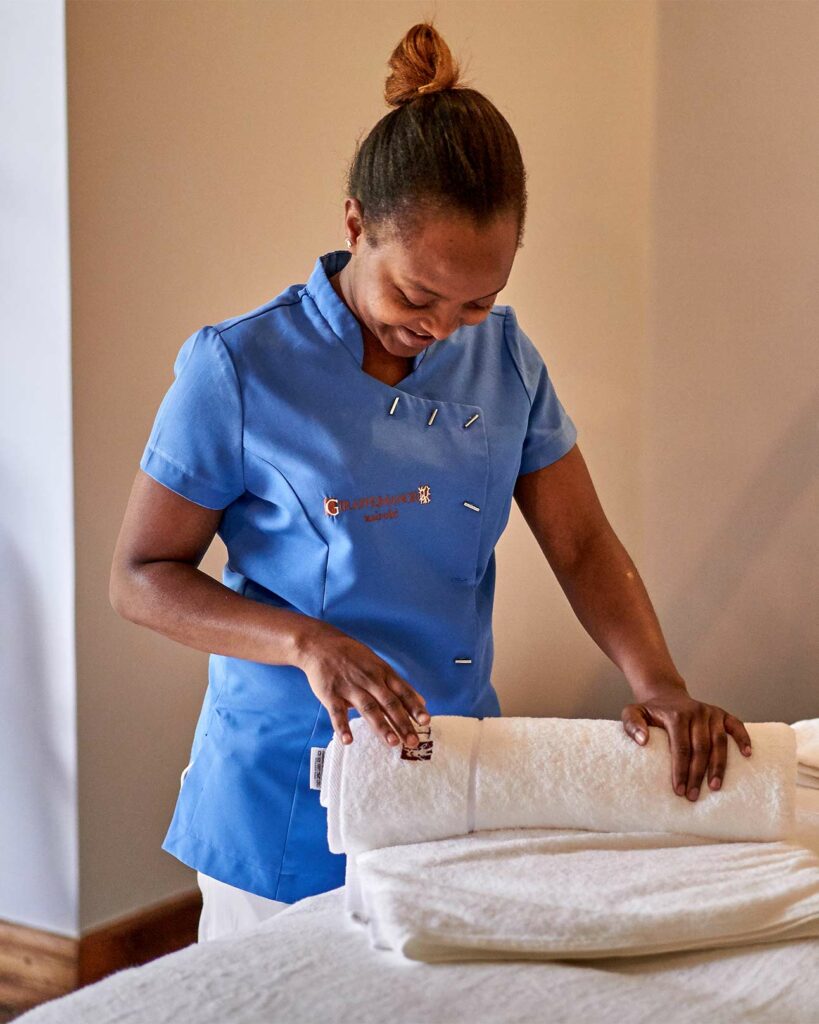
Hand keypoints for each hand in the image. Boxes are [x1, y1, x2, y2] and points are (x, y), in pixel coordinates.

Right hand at [294, 622, 429, 748]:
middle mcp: (369, 680)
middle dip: (402, 722)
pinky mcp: (331, 694)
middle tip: (413, 741)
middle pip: (389, 703)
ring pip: (368, 708)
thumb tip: (421, 701)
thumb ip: (398, 685)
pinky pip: (337, 712)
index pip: (403, 691)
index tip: (426, 721)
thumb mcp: (379, 665)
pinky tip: (348, 740)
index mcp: (382, 673)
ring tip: (392, 742)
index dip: (415, 707)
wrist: (321, 645)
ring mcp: (350, 687)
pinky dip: (342, 726)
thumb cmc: (353, 656)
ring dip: (381, 726)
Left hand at [621, 682, 752, 799]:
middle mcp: (696, 712)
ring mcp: (711, 712)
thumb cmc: (650, 711)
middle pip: (700, 748)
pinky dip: (743, 738)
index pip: (680, 746)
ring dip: (719, 766)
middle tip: (694, 796)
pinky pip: (736, 725)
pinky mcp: (722, 713)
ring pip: (719, 742)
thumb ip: (632, 724)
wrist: (665, 694)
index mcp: (675, 714)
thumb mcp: (632, 712)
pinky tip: (747, 754)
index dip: (680, 770)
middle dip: (698, 774)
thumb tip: (643, 741)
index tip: (679, 790)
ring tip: (715, 787)